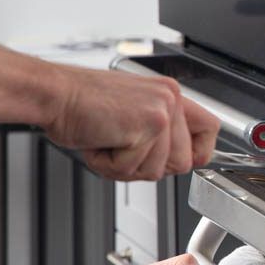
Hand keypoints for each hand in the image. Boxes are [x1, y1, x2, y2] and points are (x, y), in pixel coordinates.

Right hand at [43, 66, 218, 180]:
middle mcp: (170, 99)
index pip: (210, 129)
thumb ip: (160, 133)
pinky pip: (133, 168)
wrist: (54, 94)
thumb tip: (182, 159)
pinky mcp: (147, 126)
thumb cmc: (81, 104)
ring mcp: (161, 111)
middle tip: (121, 146)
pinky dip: (110, 165)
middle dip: (148, 166)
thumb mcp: (130, 112)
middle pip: (182, 162)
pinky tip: (101, 141)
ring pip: (158, 170)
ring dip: (125, 166)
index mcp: (169, 94)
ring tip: (108, 140)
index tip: (184, 160)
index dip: (199, 153)